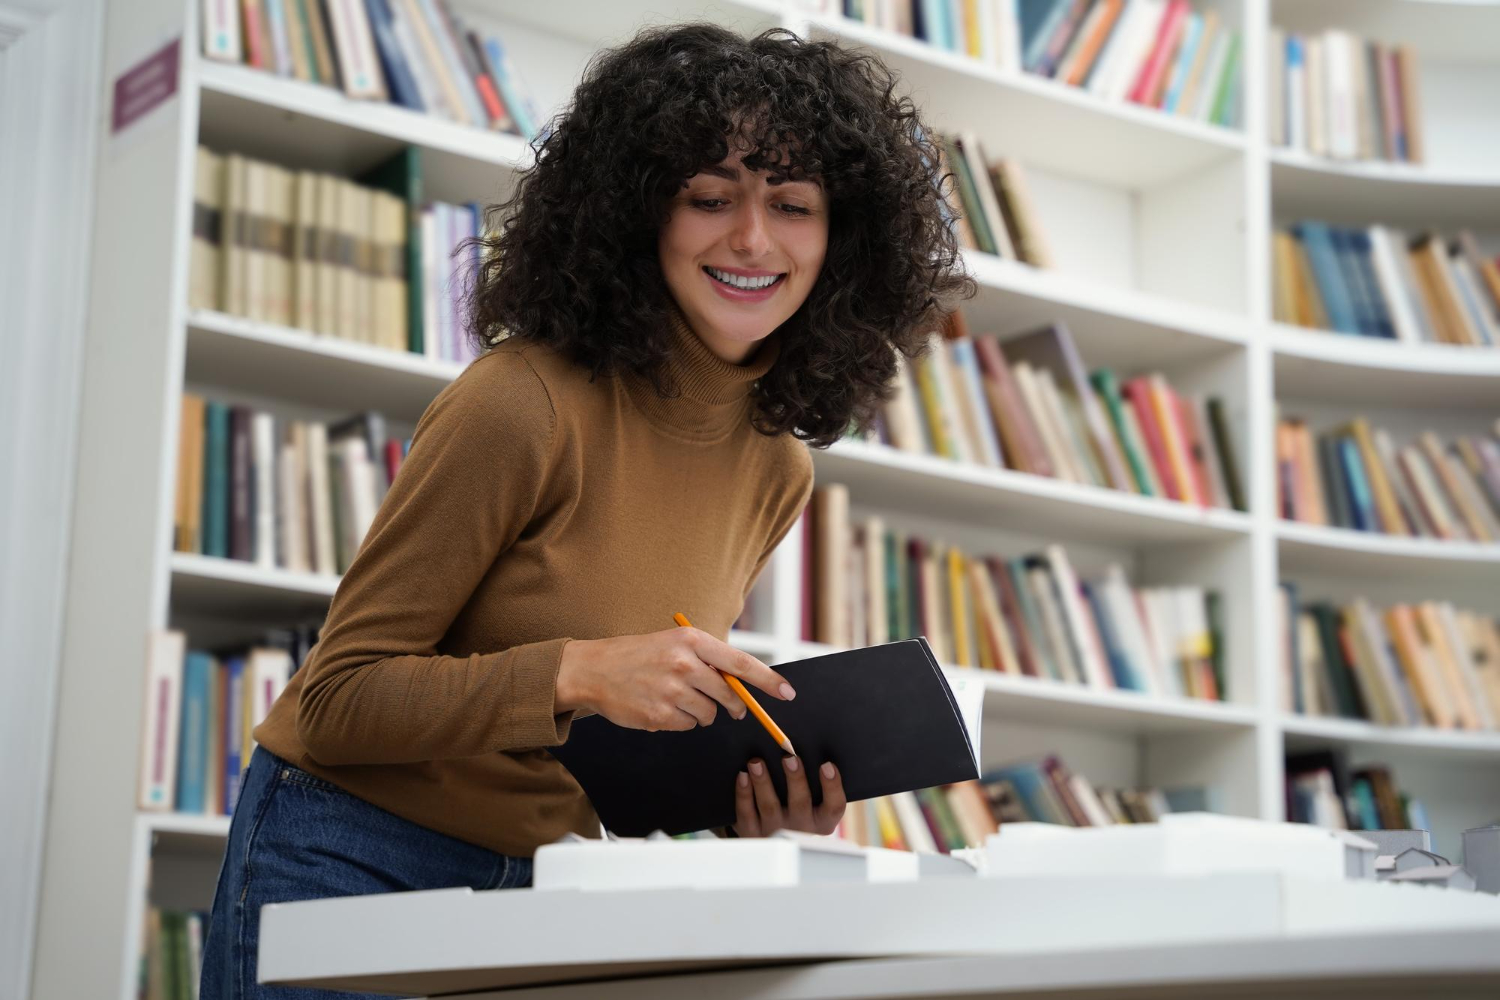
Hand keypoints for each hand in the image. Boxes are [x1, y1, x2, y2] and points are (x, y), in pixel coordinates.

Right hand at [554, 627, 794, 731]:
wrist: (592, 670)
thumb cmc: (637, 655)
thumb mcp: (673, 644)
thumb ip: (706, 661)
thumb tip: (740, 685)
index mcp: (691, 642)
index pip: (740, 663)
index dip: (767, 680)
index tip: (787, 692)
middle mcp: (684, 665)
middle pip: (728, 696)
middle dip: (732, 705)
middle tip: (727, 706)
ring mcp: (671, 692)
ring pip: (709, 715)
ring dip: (701, 713)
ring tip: (676, 698)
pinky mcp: (659, 715)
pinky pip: (687, 726)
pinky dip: (680, 721)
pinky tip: (661, 707)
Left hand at [733, 756, 846, 836]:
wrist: (775, 843)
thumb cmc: (799, 809)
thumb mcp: (814, 804)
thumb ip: (813, 782)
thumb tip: (801, 747)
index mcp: (823, 821)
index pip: (834, 806)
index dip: (832, 786)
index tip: (827, 764)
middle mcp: (801, 828)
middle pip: (800, 804)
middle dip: (795, 779)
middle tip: (790, 757)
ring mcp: (775, 831)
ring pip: (770, 807)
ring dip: (763, 782)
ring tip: (757, 762)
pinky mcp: (752, 833)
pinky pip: (746, 813)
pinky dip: (744, 794)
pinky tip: (743, 775)